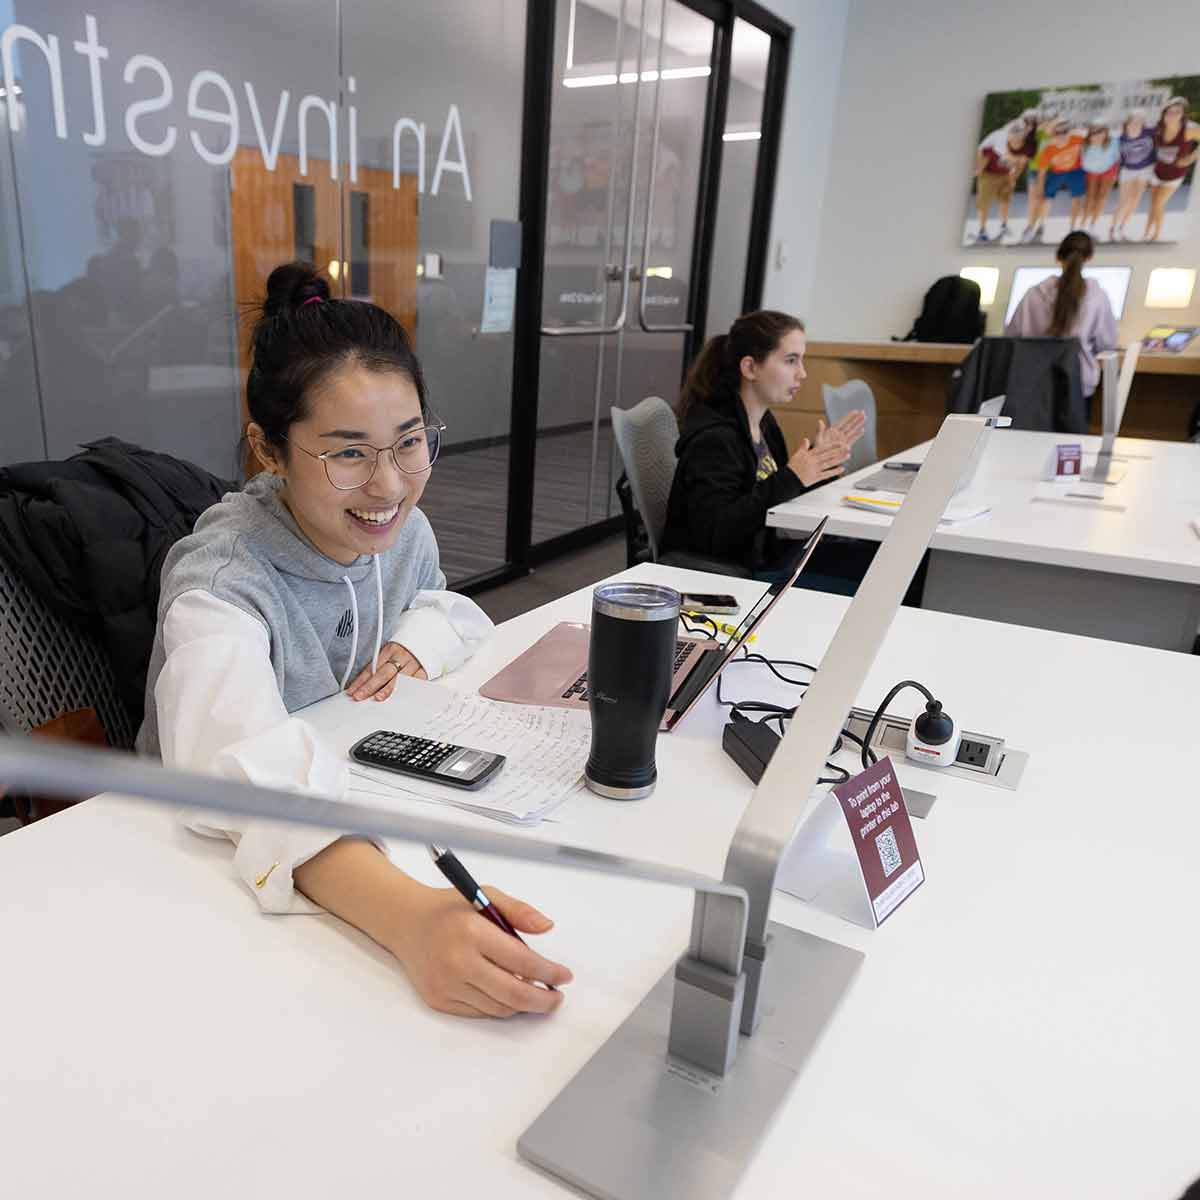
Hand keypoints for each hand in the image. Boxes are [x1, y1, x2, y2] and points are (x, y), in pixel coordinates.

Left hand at [347, 641, 426, 700]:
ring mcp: (413, 663)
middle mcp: (400, 656)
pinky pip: (416, 681)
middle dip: (370, 686)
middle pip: (383, 673)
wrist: (429, 635)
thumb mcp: (390, 650)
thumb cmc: (405, 647)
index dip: (360, 681)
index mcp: (389, 650)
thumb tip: (362, 682)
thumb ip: (379, 664)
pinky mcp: (424, 669)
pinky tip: (400, 697)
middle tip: (360, 696)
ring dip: (388, 689)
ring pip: (399, 678)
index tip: (351, 691)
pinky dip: (408, 690)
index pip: (371, 668)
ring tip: (378, 698)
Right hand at [387, 883, 572, 1017]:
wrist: (406, 923)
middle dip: (543, 1000)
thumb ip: (519, 911)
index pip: (522, 962)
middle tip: (556, 997)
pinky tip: (507, 994)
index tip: (564, 975)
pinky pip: (479, 1012)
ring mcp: (446, 984)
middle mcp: (457, 961)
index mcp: (472, 932)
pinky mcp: (438, 1000)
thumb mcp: (486, 896)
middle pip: (513, 993)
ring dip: (522, 1004)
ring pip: (498, 1008)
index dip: (549, 972)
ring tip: (534, 993)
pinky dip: (499, 1007)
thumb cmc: (450, 909)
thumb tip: (547, 926)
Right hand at [787, 436, 847, 486]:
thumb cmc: (792, 467)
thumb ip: (803, 447)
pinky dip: (834, 471)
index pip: (822, 448)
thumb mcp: (796, 455)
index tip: (840, 442)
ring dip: (839, 459)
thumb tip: (806, 440)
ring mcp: (815, 469)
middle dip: (838, 450)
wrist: (788, 479)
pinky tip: (841, 469)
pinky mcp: (816, 477)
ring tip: (848, 456)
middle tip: (847, 447)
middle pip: (828, 454)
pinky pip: (827, 474)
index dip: (832, 445)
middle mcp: (813, 461)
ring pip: (829, 463)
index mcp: (809, 455)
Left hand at [814, 411, 866, 451]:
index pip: (843, 421)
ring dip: (858, 424)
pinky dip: (857, 435)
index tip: (855, 410)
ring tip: (864, 418)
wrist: (821, 458)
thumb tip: (820, 421)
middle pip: (849, 424)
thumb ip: (820, 430)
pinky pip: (852, 439)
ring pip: (852, 430)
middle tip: (863, 412)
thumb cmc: (818, 448)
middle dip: (856, 418)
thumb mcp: (818, 438)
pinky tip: (862, 430)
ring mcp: (842, 439)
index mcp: (832, 431)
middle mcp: (839, 434)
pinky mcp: (845, 446)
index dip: (849, 416)